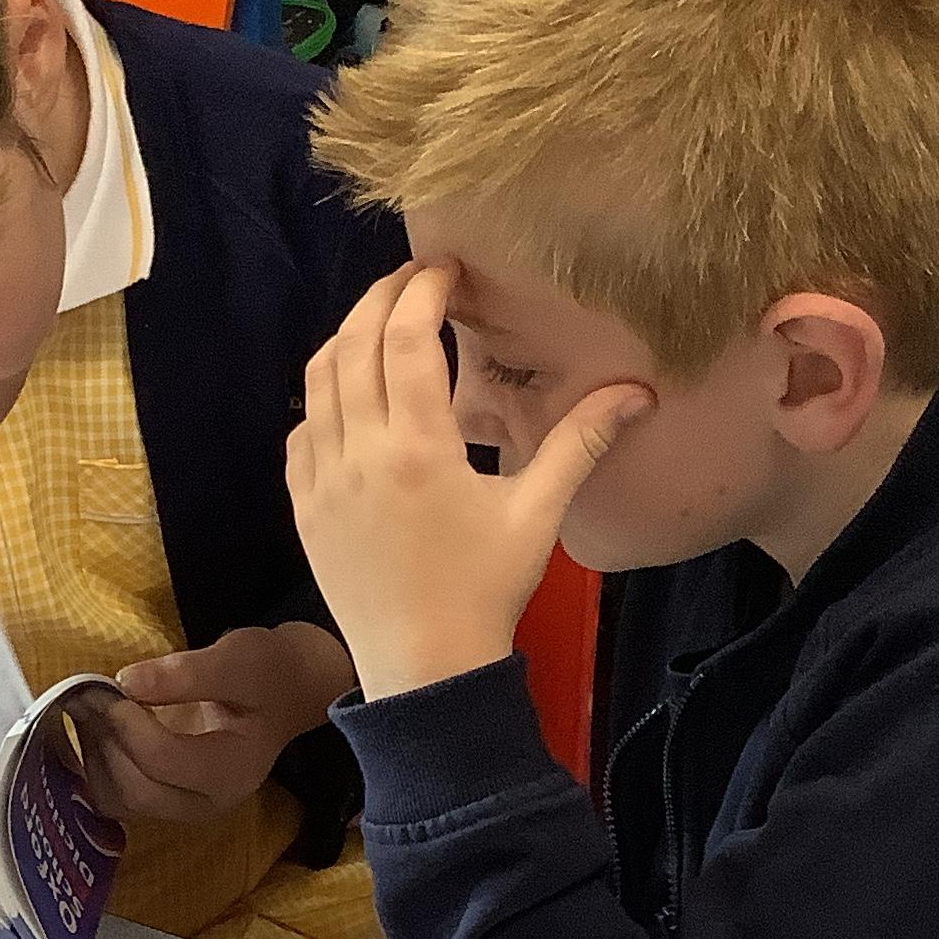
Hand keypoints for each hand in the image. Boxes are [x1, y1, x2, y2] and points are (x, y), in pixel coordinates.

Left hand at [80, 623, 355, 822]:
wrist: (280, 695)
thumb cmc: (265, 675)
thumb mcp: (239, 660)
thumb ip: (187, 673)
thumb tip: (125, 682)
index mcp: (232, 773)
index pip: (164, 760)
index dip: (128, 724)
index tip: (110, 686)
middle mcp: (205, 804)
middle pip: (136, 789)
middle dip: (106, 741)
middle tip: (91, 694)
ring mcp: (178, 808)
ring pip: (116, 799)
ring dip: (94, 754)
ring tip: (91, 707)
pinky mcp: (157, 801)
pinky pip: (110, 796)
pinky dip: (93, 764)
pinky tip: (95, 727)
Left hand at [287, 266, 650, 698]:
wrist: (423, 669)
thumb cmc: (486, 591)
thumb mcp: (537, 515)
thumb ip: (580, 444)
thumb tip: (638, 391)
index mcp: (417, 448)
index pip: (405, 338)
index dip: (422, 291)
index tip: (446, 270)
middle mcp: (358, 454)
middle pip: (352, 344)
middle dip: (381, 298)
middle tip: (415, 279)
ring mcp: (321, 481)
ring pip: (316, 382)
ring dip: (347, 339)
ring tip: (382, 323)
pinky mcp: (304, 508)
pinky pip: (300, 433)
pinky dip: (321, 398)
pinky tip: (351, 396)